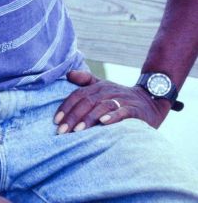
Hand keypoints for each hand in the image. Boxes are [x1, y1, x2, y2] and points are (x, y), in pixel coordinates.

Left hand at [54, 70, 170, 133]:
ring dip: (89, 118)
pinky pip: (123, 112)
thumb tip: (68, 74)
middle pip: (87, 101)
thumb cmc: (120, 96)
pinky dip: (113, 116)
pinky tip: (103, 122)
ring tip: (77, 131)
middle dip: (73, 116)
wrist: (150, 99)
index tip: (56, 120)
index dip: (66, 106)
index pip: (78, 95)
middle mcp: (108, 91)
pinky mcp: (135, 109)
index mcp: (98, 86)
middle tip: (62, 131)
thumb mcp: (102, 86)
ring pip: (102, 106)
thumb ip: (85, 80)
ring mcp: (121, 99)